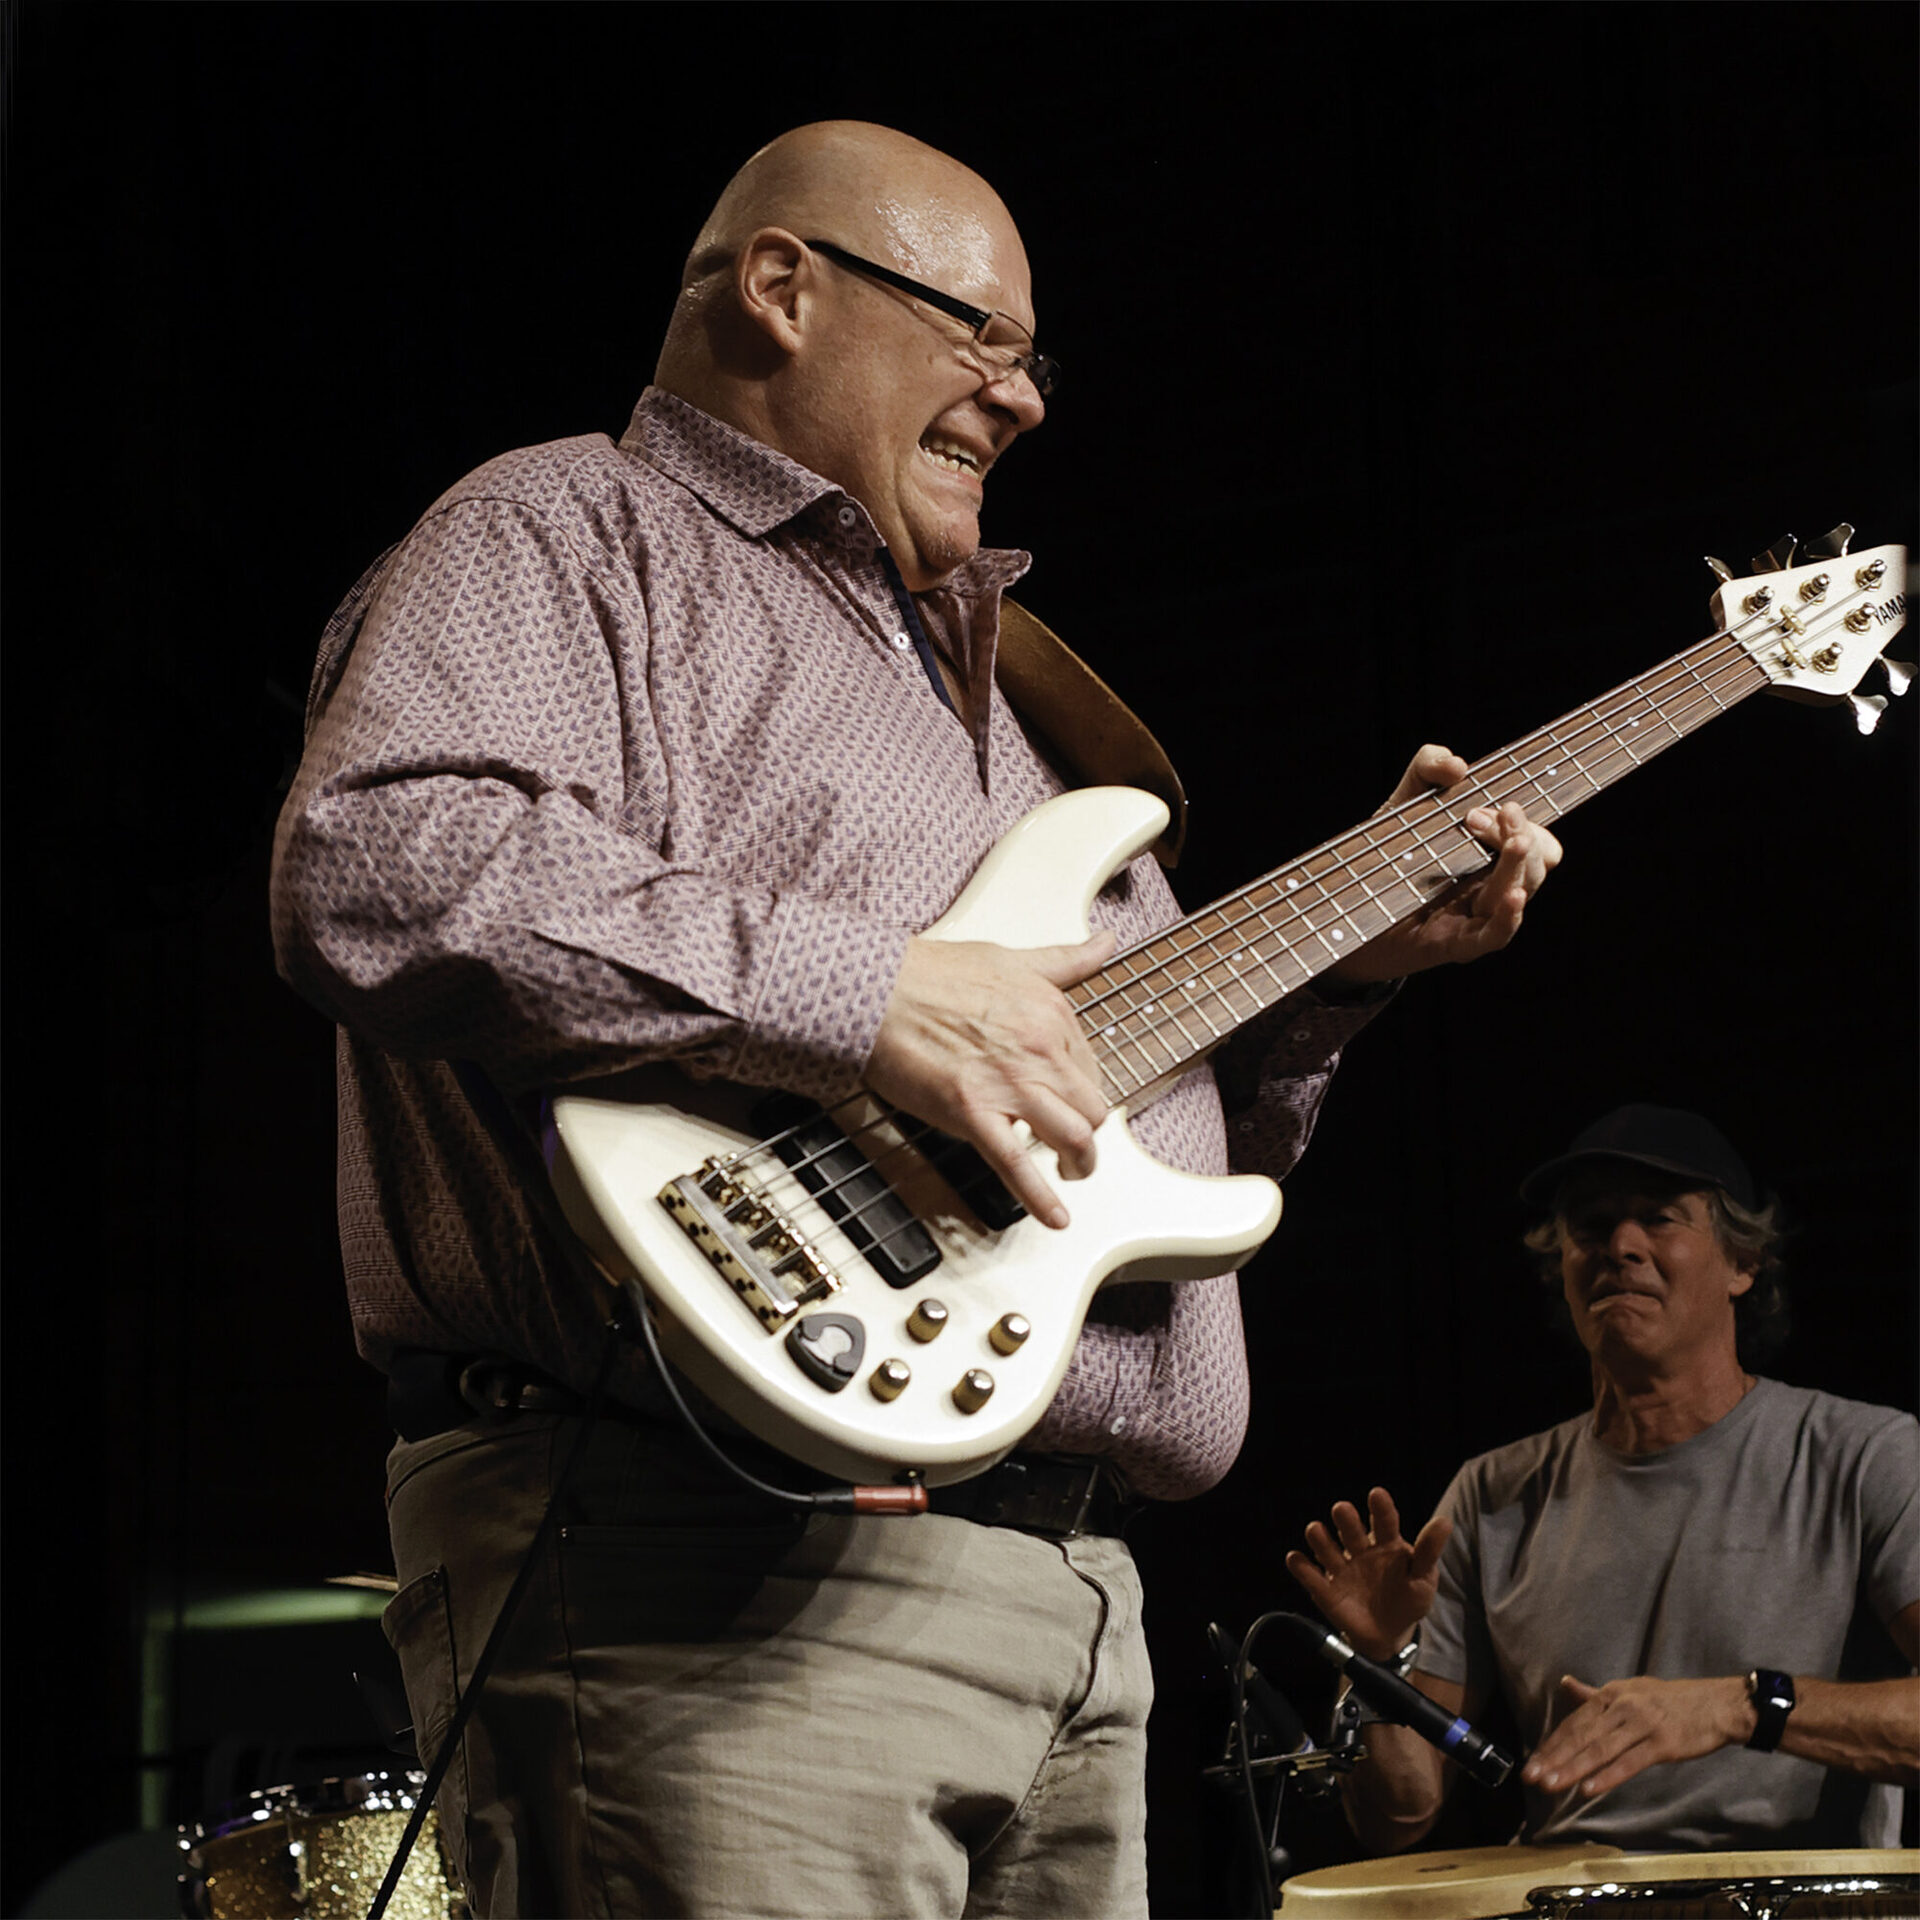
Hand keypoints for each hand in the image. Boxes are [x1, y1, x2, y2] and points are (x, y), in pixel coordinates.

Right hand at [865, 931, 1114, 1229]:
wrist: (874, 989)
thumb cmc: (929, 972)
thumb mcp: (1010, 958)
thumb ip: (1063, 959)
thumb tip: (1102, 944)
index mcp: (1051, 1013)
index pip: (1091, 1065)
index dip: (1082, 1087)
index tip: (1070, 1097)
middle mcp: (1039, 1049)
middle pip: (1092, 1107)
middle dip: (1090, 1130)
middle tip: (1075, 1141)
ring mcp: (1008, 1085)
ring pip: (1073, 1137)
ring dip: (1080, 1162)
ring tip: (1072, 1171)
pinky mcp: (973, 1114)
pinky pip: (1017, 1166)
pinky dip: (1040, 1198)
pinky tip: (1054, 1216)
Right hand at [1284, 1487, 1450, 1661]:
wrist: (1389, 1635)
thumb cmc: (1408, 1600)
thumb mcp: (1423, 1578)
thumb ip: (1428, 1552)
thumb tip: (1444, 1522)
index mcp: (1387, 1544)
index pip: (1384, 1521)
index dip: (1380, 1508)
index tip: (1377, 1494)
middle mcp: (1361, 1550)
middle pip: (1350, 1529)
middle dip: (1345, 1519)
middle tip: (1342, 1511)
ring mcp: (1342, 1569)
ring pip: (1326, 1547)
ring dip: (1319, 1538)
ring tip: (1316, 1531)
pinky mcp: (1326, 1590)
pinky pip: (1311, 1577)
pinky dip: (1301, 1567)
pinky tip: (1296, 1559)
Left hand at [1328, 746, 1562, 985]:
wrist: (1345, 905)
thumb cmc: (1388, 853)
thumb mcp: (1405, 799)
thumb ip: (1428, 767)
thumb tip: (1457, 765)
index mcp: (1494, 855)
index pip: (1537, 841)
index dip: (1522, 823)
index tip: (1479, 808)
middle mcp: (1492, 886)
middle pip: (1537, 864)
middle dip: (1520, 836)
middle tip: (1477, 817)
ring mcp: (1476, 917)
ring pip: (1520, 893)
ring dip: (1519, 865)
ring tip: (1513, 842)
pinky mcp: (1454, 943)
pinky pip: (1494, 937)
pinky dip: (1508, 919)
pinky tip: (1513, 897)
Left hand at [1522, 1673, 1752, 1799]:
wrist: (1717, 1705)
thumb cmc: (1671, 1700)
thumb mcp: (1630, 1689)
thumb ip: (1595, 1693)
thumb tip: (1565, 1684)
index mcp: (1611, 1695)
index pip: (1574, 1722)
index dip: (1552, 1744)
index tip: (1532, 1763)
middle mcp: (1621, 1707)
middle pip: (1581, 1736)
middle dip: (1554, 1758)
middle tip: (1531, 1777)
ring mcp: (1641, 1725)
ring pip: (1599, 1750)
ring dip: (1572, 1769)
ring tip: (1551, 1786)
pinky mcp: (1662, 1744)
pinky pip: (1629, 1762)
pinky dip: (1607, 1776)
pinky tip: (1589, 1789)